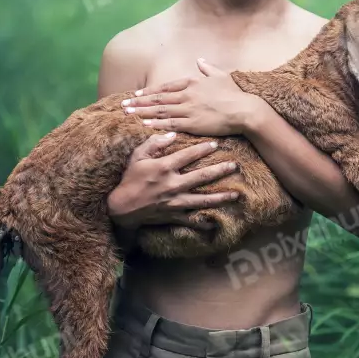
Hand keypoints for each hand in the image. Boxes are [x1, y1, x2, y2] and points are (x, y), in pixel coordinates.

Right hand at [107, 132, 240, 230]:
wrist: (122, 208)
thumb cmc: (130, 178)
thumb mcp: (137, 157)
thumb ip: (153, 143)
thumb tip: (172, 135)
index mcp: (164, 168)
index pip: (188, 156)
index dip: (203, 149)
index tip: (216, 144)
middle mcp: (173, 185)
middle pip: (202, 177)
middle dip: (220, 171)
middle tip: (235, 166)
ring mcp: (175, 202)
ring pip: (202, 200)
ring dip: (220, 197)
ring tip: (236, 195)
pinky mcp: (173, 216)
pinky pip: (191, 220)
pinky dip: (204, 222)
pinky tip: (216, 222)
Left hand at [120, 58, 263, 136]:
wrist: (245, 110)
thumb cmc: (234, 93)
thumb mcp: (221, 75)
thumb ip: (207, 68)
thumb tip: (200, 60)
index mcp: (192, 83)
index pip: (165, 87)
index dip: (149, 91)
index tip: (136, 94)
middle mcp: (187, 95)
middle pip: (157, 99)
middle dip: (139, 102)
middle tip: (122, 105)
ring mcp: (188, 109)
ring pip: (160, 111)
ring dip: (142, 112)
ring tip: (127, 114)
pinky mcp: (192, 124)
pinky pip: (169, 123)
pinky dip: (155, 123)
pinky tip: (144, 124)